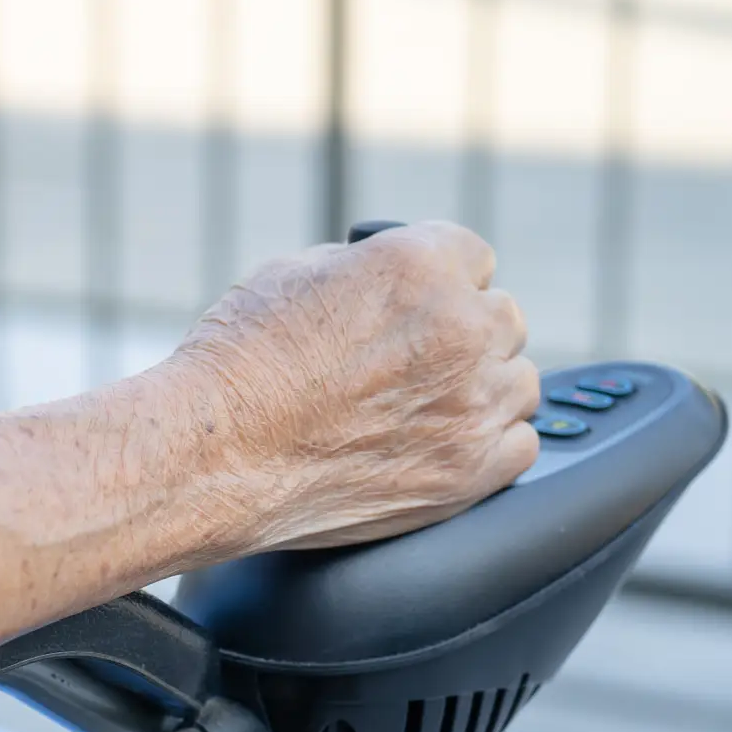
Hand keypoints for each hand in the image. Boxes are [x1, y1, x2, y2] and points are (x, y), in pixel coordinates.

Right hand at [169, 219, 539, 554]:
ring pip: (519, 383)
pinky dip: (490, 446)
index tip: (422, 311)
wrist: (212, 458)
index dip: (442, 286)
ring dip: (482, 391)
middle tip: (414, 366)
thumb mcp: (295, 274)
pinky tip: (443, 448)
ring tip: (426, 410)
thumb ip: (366, 270)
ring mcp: (470, 405)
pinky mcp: (468, 473)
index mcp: (419, 265)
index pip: (475, 258)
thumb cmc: (236, 369)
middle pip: (503, 320)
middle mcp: (459, 329)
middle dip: (464, 337)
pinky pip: (520, 445)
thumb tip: (385, 280)